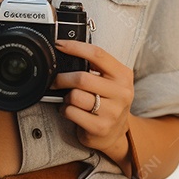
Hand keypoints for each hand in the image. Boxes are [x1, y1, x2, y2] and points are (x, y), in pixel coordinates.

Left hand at [52, 40, 133, 160]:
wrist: (115, 133)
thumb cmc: (108, 102)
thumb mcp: (110, 81)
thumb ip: (95, 67)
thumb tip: (67, 52)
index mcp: (123, 75)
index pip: (97, 54)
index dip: (75, 48)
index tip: (59, 45)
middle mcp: (121, 92)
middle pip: (82, 78)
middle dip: (63, 79)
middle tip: (55, 81)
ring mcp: (112, 112)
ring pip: (75, 96)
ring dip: (66, 97)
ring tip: (69, 99)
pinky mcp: (101, 127)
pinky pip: (72, 112)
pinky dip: (65, 110)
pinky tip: (71, 111)